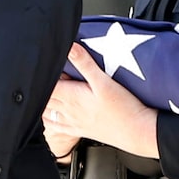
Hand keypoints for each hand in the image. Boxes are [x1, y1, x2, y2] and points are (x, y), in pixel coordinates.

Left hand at [44, 43, 158, 157]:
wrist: (137, 132)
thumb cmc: (123, 108)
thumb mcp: (104, 81)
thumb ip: (84, 63)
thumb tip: (70, 46)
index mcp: (71, 97)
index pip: (46, 85)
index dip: (43, 74)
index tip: (45, 65)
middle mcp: (68, 112)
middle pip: (44, 98)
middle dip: (42, 87)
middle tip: (48, 75)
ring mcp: (73, 123)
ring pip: (46, 113)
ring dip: (42, 103)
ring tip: (44, 93)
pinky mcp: (80, 131)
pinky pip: (56, 128)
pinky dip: (47, 120)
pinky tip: (49, 117)